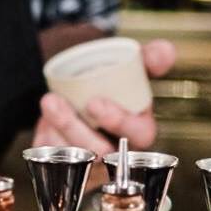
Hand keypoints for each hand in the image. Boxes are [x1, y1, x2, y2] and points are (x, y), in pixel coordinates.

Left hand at [34, 39, 176, 183]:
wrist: (76, 77)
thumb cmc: (109, 76)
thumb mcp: (130, 63)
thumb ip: (150, 57)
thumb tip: (166, 51)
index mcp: (139, 126)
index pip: (140, 135)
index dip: (120, 122)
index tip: (96, 103)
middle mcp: (116, 146)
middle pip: (102, 152)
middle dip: (79, 131)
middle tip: (60, 103)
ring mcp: (89, 155)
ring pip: (75, 158)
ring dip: (60, 130)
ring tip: (50, 103)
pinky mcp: (65, 158)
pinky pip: (53, 159)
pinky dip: (46, 138)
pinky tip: (45, 119)